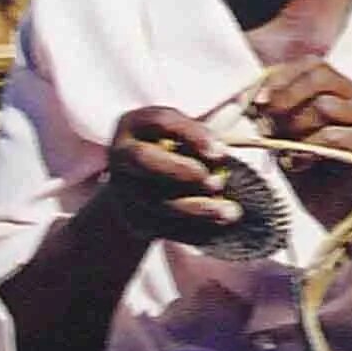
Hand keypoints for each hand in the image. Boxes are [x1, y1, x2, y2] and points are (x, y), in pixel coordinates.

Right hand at [103, 106, 241, 236]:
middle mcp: (122, 154)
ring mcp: (122, 189)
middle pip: (144, 160)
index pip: (161, 121)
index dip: (192, 135)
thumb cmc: (171, 152)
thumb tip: (220, 157)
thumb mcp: (183, 136)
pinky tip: (219, 225)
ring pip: (156, 201)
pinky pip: (163, 227)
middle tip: (216, 182)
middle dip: (182, 171)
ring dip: (197, 208)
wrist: (139, 189)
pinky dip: (194, 229)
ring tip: (230, 211)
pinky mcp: (132, 218)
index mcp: (135, 124)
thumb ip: (199, 141)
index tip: (221, 153)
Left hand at [248, 59, 351, 229]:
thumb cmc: (308, 170)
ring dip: (296, 129)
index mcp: (335, 90)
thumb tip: (248, 97)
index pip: (311, 65)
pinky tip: (301, 164)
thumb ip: (270, 113)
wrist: (333, 210)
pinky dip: (308, 150)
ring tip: (287, 151)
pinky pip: (332, 136)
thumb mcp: (281, 135)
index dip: (282, 78)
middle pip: (321, 76)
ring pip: (323, 106)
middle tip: (269, 121)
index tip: (258, 100)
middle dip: (287, 96)